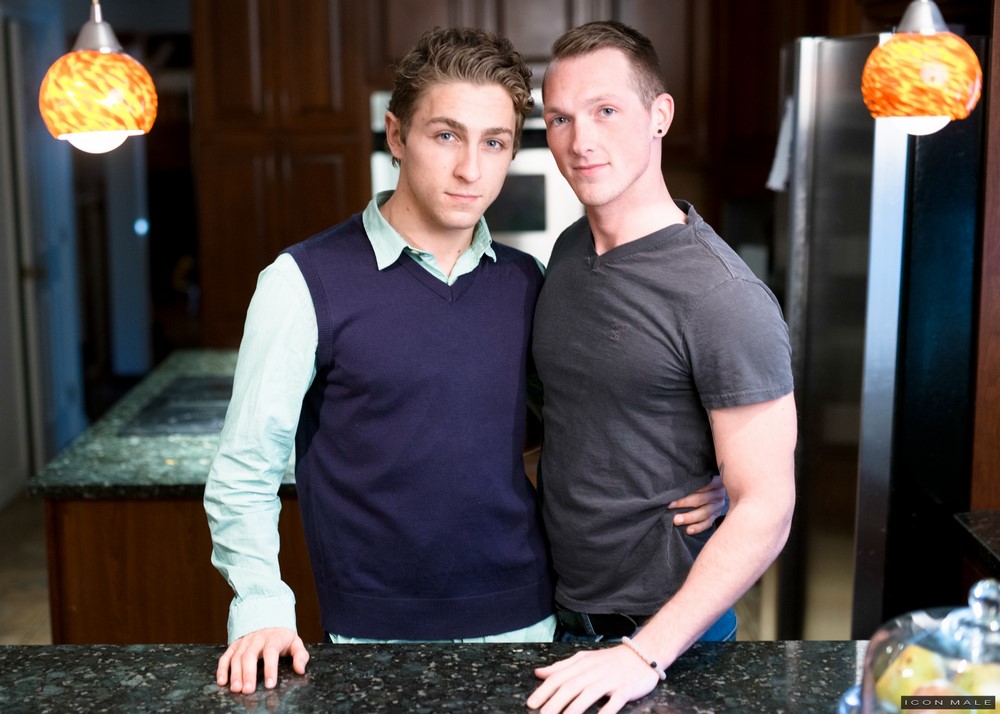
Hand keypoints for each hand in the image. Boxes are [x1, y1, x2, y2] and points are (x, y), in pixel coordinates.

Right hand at [215, 627, 309, 693]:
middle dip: (248, 674)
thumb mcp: (295, 642)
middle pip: (250, 656)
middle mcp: (256, 639)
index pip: (271, 652)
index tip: (270, 684)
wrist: (268, 617)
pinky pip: (226, 656)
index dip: (270, 668)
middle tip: (248, 690)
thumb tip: (300, 670)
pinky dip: (222, 669)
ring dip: (235, 674)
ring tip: (236, 689)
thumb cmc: (282, 636)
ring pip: (237, 657)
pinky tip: (222, 681)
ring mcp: (244, 642)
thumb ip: (300, 655)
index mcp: (273, 638)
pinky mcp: (234, 645)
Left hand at [526, 646, 660, 713]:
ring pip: (589, 693)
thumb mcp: (584, 659)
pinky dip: (606, 710)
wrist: (642, 654)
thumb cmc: (610, 660)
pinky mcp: (626, 689)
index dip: (544, 690)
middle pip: (571, 686)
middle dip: (555, 702)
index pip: (559, 676)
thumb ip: (561, 667)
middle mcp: (594, 671)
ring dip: (575, 708)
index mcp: (582, 663)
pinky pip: (615, 701)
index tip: (531, 703)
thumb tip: (539, 673)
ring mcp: (610, 680)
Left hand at [669, 474, 726, 534]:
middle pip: (700, 499)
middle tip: (670, 506)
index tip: (671, 492)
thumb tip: (673, 480)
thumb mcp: (703, 476)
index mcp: (714, 481)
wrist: (725, 486)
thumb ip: (693, 477)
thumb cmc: (704, 480)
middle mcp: (718, 494)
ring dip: (689, 517)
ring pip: (703, 513)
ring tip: (676, 520)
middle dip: (684, 503)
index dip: (685, 488)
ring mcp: (718, 506)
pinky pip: (708, 523)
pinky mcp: (716, 515)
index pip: (700, 485)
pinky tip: (688, 530)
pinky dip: (698, 527)